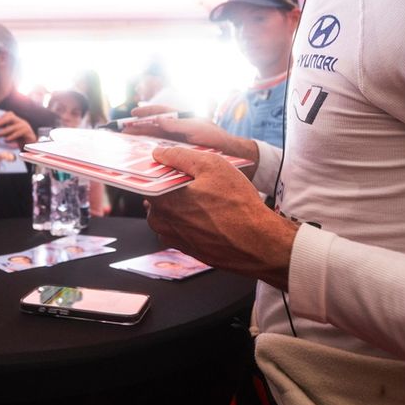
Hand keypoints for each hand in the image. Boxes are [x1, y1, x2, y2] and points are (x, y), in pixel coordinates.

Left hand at [0, 112, 35, 146]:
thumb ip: (6, 133)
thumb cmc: (21, 143)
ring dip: (5, 130)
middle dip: (2, 121)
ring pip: (14, 126)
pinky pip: (20, 132)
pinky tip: (6, 140)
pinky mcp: (29, 133)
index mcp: (17, 121)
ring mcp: (26, 127)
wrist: (33, 149)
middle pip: (11, 116)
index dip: (1, 117)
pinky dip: (12, 136)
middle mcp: (22, 122)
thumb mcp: (12, 136)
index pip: (9, 114)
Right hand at [124, 114, 258, 165]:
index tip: (133, 116)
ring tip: (127, 150)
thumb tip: (160, 120)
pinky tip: (144, 166)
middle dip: (137, 131)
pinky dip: (152, 161)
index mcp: (182, 122)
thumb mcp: (201, 130)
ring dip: (141, 147)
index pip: (160, 114)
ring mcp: (179, 148)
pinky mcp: (181, 162)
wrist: (238, 161)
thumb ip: (180, 125)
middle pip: (153, 130)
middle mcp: (178, 134)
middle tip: (121, 134)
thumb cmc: (220, 141)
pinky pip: (162, 160)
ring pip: (155, 146)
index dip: (146, 113)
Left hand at [146, 146, 296, 289]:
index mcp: (162, 200)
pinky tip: (211, 215)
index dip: (157, 169)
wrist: (259, 244)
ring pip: (169, 215)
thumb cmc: (238, 205)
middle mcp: (162, 223)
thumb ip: (180, 156)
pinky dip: (191, 221)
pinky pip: (182, 229)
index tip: (167, 164)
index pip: (146, 180)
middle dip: (170, 187)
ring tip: (206, 197)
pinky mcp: (188, 250)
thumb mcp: (211, 165)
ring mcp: (174, 239)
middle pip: (156, 197)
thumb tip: (160, 154)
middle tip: (194, 179)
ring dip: (182, 205)